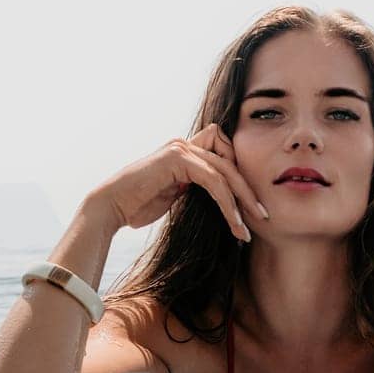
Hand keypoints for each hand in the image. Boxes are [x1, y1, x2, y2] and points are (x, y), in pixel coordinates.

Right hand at [84, 123, 268, 242]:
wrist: (110, 208)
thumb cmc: (137, 206)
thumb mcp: (175, 195)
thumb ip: (195, 189)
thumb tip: (221, 199)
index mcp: (185, 151)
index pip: (225, 157)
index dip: (239, 179)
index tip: (249, 209)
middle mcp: (185, 144)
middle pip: (230, 163)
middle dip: (248, 192)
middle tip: (263, 216)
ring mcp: (180, 148)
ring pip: (225, 171)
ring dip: (241, 201)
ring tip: (248, 227)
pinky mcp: (177, 159)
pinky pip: (213, 179)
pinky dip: (226, 202)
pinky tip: (233, 222)